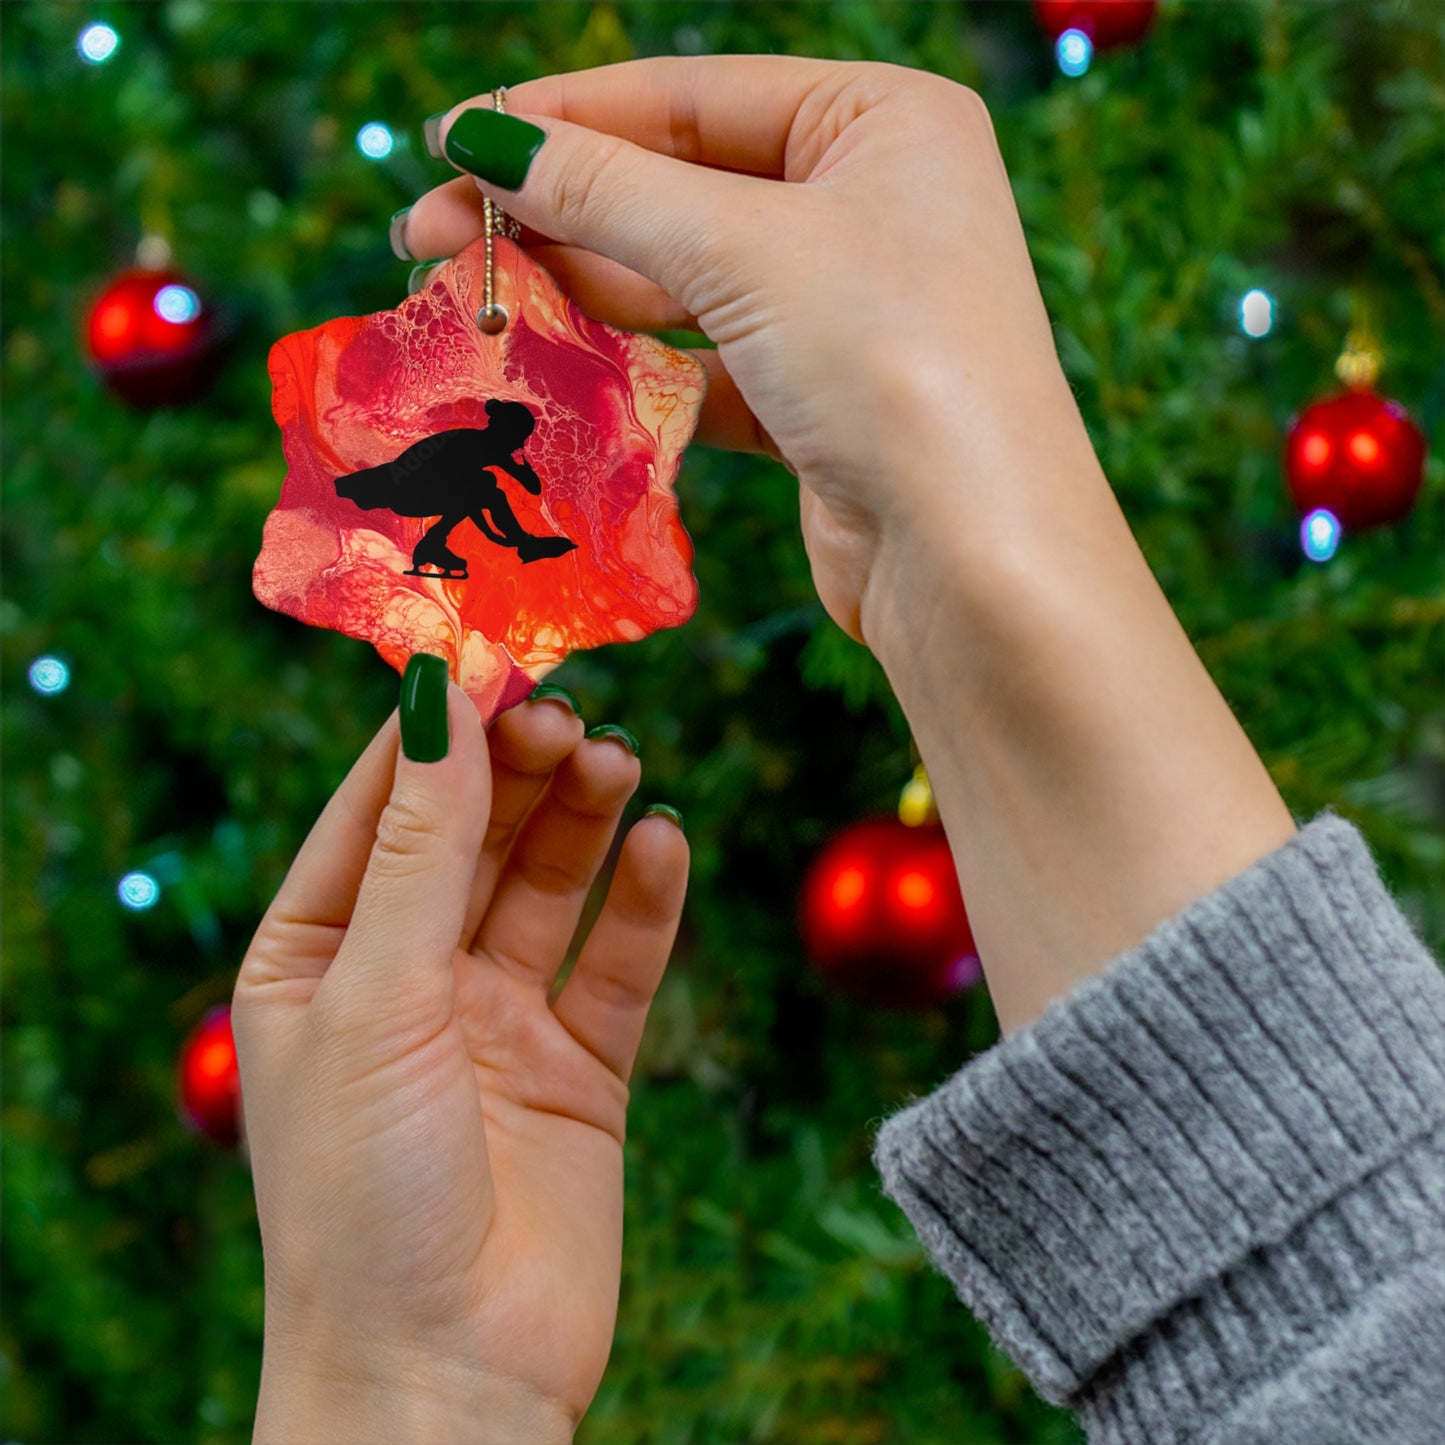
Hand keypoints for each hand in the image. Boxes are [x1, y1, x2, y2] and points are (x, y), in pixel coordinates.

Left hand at [233, 686, 686, 1441]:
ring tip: (619, 761)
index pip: (379, 808)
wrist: (446, 1380)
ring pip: (549, 885)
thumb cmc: (363, 1195)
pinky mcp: (580, 1067)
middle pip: (473, 836)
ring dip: (584, 818)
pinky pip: (617, 961)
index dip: (434, 730)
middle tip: (569, 710)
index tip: (491, 652)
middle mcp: (408, 979)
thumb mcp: (377, 997)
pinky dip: (644, 901)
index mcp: (319, 958)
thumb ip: (421, 848)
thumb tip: (440, 698)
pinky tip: (665, 844)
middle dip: (518, 768)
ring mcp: (498, 1021)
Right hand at [401, 57, 1294, 1033]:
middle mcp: (870, 203)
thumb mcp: (742, 250)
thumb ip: (606, 190)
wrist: (975, 561)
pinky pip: (702, 363)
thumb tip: (483, 138)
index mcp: (882, 121)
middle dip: (554, 213)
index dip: (564, 118)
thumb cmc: (892, 364)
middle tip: (429, 237)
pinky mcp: (818, 400)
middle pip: (678, 188)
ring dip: (579, 292)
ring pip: (683, 282)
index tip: (450, 142)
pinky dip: (631, 368)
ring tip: (470, 304)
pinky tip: (550, 371)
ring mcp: (845, 308)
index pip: (691, 96)